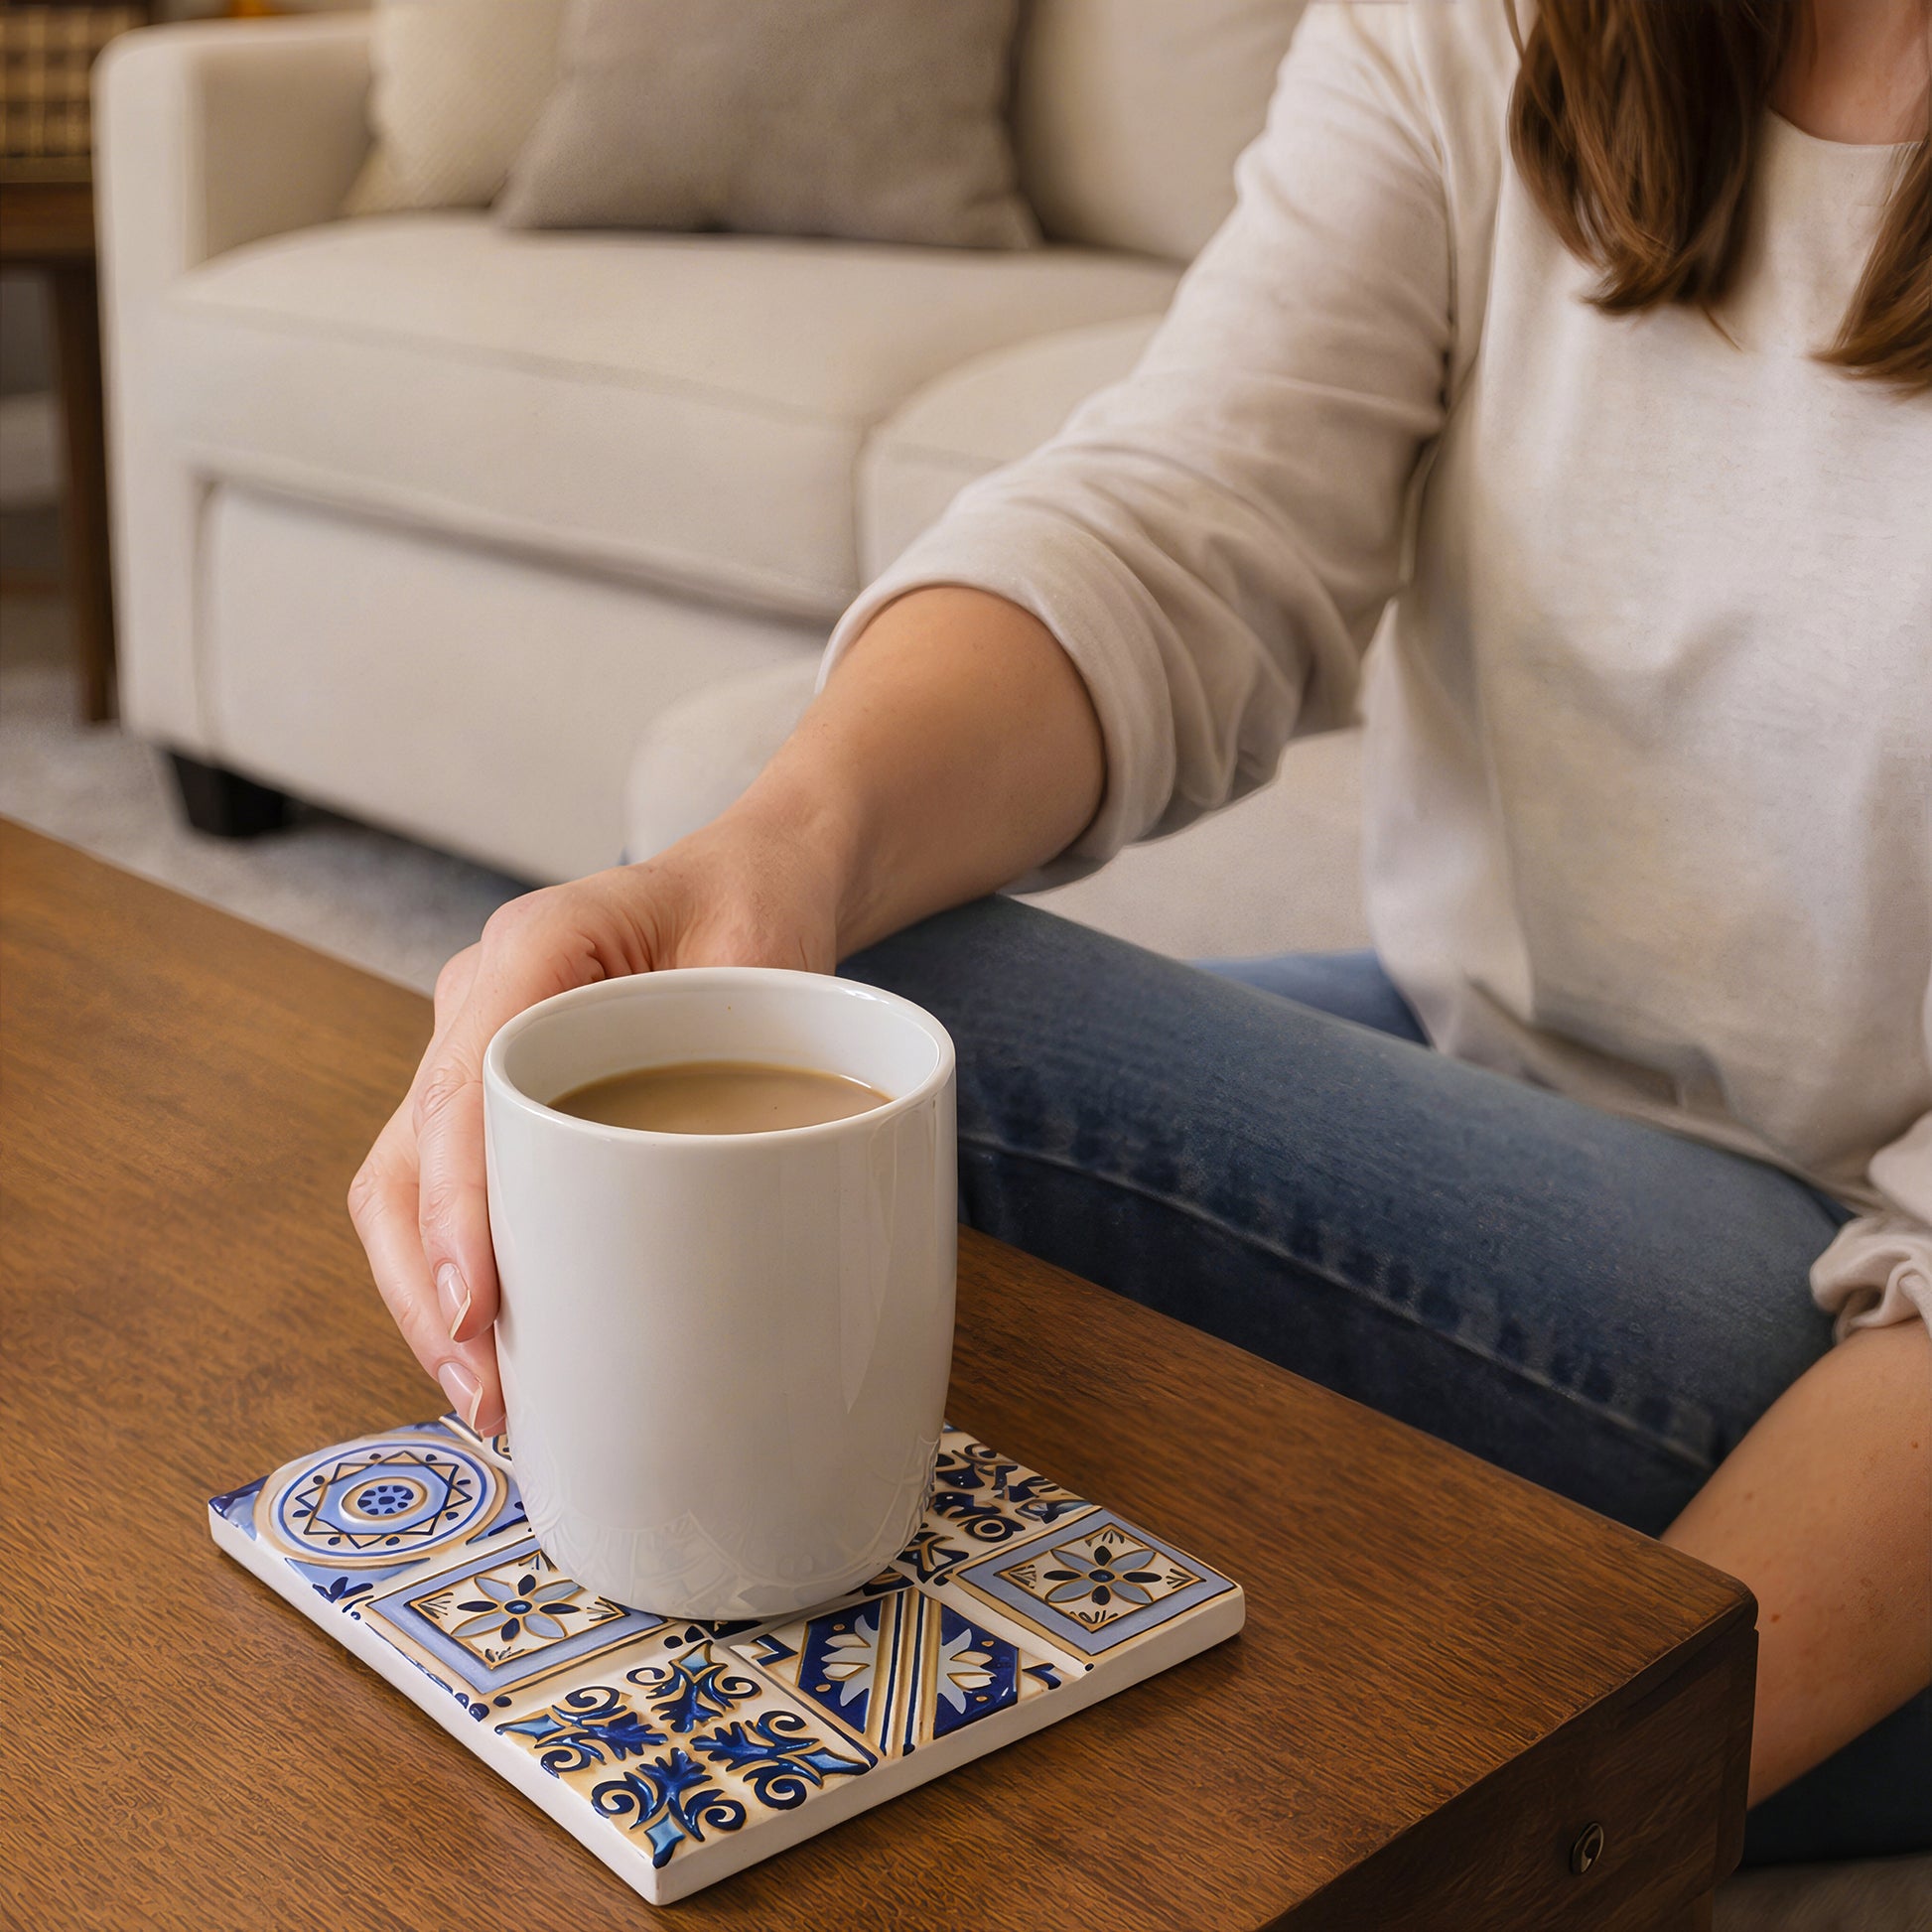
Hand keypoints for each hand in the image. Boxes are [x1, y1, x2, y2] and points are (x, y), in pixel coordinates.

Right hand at [347, 811, 841, 1430]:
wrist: (749, 880)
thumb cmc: (757, 908)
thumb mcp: (772, 954)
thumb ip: (747, 1046)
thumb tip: (737, 1188)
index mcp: (537, 946)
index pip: (463, 1084)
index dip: (460, 1206)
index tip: (478, 1306)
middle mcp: (482, 998)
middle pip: (409, 1156)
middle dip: (429, 1284)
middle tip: (488, 1392)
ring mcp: (474, 1049)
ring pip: (407, 1185)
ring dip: (429, 1296)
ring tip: (489, 1397)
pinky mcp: (493, 1100)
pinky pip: (448, 1190)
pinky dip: (458, 1273)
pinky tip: (500, 1350)